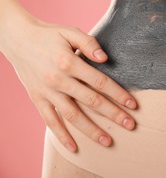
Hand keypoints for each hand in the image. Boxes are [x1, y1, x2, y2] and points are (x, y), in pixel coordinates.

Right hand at [2, 19, 137, 152]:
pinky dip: (61, 135)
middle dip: (113, 114)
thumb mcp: (70, 32)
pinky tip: (74, 147)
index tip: (133, 105)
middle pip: (91, 101)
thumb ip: (89, 44)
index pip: (100, 82)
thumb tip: (106, 58)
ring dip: (91, 130)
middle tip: (130, 125)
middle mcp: (58, 80)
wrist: (18, 39)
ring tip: (108, 141)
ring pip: (72, 116)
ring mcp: (47, 92)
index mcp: (69, 63)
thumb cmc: (49, 35)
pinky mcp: (37, 99)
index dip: (118, 94)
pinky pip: (50, 121)